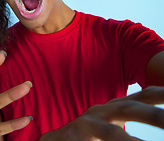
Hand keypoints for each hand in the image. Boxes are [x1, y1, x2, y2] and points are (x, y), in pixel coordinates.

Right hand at [39, 86, 163, 140]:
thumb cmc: (87, 135)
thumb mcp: (111, 128)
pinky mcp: (74, 138)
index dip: (161, 93)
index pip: (143, 96)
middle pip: (130, 109)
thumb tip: (160, 120)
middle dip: (155, 116)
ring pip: (112, 133)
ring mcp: (86, 125)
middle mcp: (101, 112)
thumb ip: (128, 130)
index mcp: (113, 108)